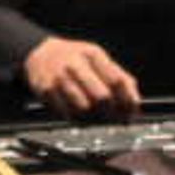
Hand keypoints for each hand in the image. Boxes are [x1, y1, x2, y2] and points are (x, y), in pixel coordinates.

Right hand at [23, 35, 143, 117]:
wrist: (39, 54)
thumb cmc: (73, 57)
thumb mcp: (97, 57)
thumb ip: (117, 75)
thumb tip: (135, 100)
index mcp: (92, 55)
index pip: (116, 80)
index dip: (127, 100)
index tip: (132, 111)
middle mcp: (75, 66)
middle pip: (101, 97)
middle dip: (112, 113)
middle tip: (117, 120)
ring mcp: (59, 80)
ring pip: (84, 109)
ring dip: (96, 120)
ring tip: (101, 120)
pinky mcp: (46, 93)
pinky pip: (67, 115)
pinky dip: (80, 120)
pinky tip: (84, 118)